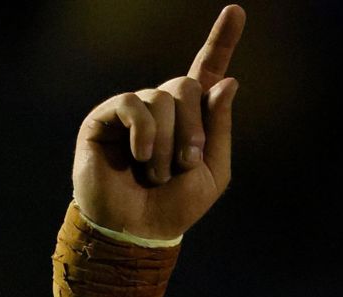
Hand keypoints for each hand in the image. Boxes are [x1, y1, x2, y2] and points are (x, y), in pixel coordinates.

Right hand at [72, 6, 244, 238]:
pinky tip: (140, 158)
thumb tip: (228, 80)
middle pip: (185, 84)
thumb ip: (219, 126)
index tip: (237, 11)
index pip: (207, 71)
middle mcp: (161, 107)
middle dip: (194, 129)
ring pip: (161, 98)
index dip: (222, 41)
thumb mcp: (212, 171)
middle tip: (186, 164)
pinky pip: (133, 104)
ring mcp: (132, 110)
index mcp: (191, 117)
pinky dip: (145, 133)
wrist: (138, 229)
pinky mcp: (105, 118)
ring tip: (157, 174)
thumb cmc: (176, 205)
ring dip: (168, 144)